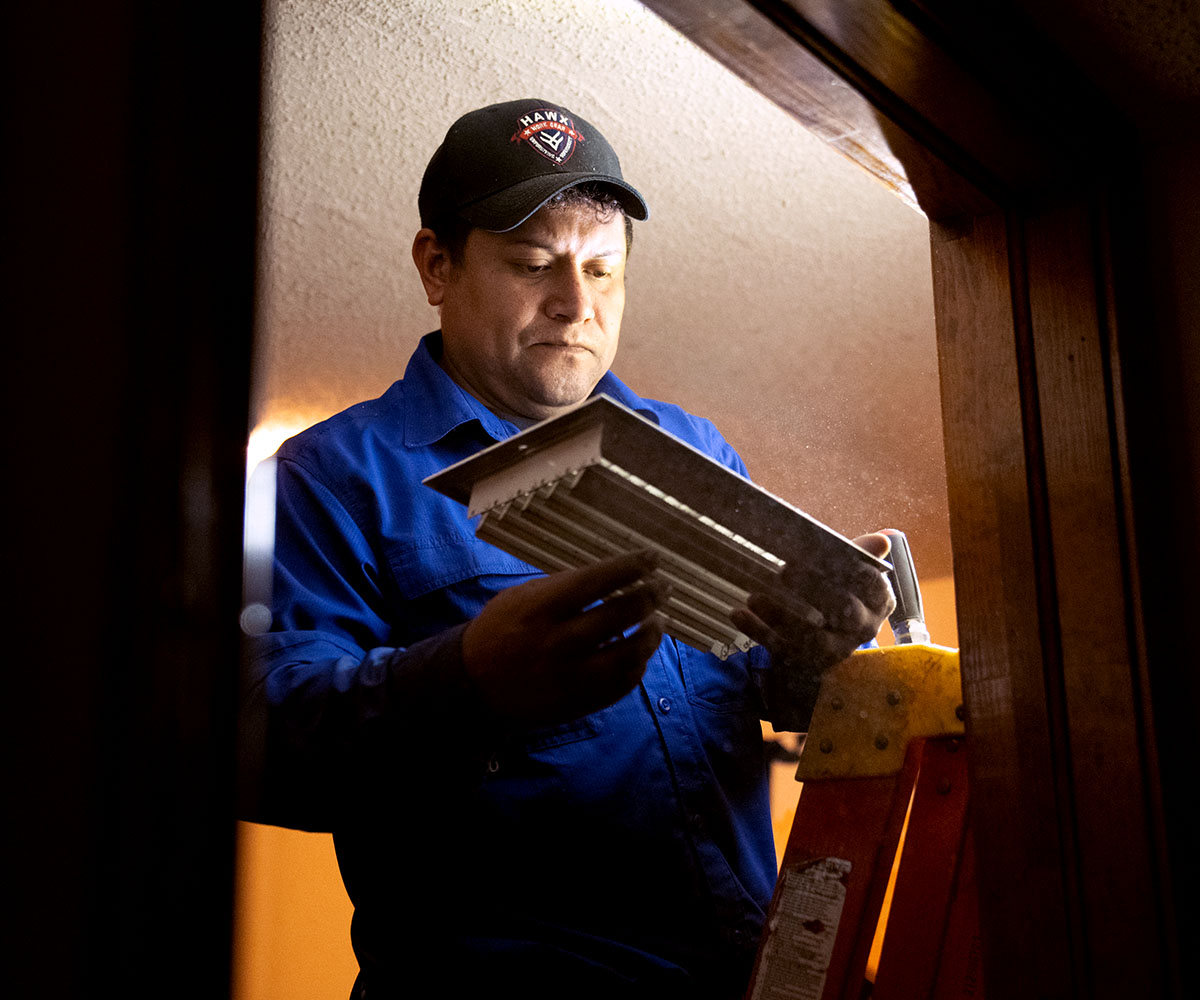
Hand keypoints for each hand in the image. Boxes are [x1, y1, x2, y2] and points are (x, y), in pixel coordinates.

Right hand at [462, 551, 668, 727]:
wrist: (472, 686)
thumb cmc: (500, 631)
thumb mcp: (521, 597)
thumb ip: (564, 588)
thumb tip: (614, 577)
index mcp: (541, 609)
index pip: (598, 580)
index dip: (631, 567)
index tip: (652, 558)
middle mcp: (559, 642)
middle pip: (622, 614)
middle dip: (651, 596)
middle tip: (663, 588)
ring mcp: (571, 676)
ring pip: (632, 653)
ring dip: (653, 633)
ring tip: (658, 621)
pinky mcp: (579, 703)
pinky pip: (624, 683)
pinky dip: (639, 665)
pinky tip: (640, 652)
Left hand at [731, 532, 895, 674]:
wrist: (822, 638)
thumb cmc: (835, 592)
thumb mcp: (848, 571)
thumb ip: (858, 554)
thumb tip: (882, 539)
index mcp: (879, 599)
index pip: (869, 581)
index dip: (843, 566)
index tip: (817, 553)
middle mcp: (865, 627)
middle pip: (843, 610)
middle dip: (812, 590)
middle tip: (783, 573)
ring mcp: (838, 649)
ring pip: (812, 637)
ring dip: (781, 615)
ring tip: (755, 596)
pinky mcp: (809, 663)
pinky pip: (783, 649)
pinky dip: (759, 631)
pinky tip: (739, 614)